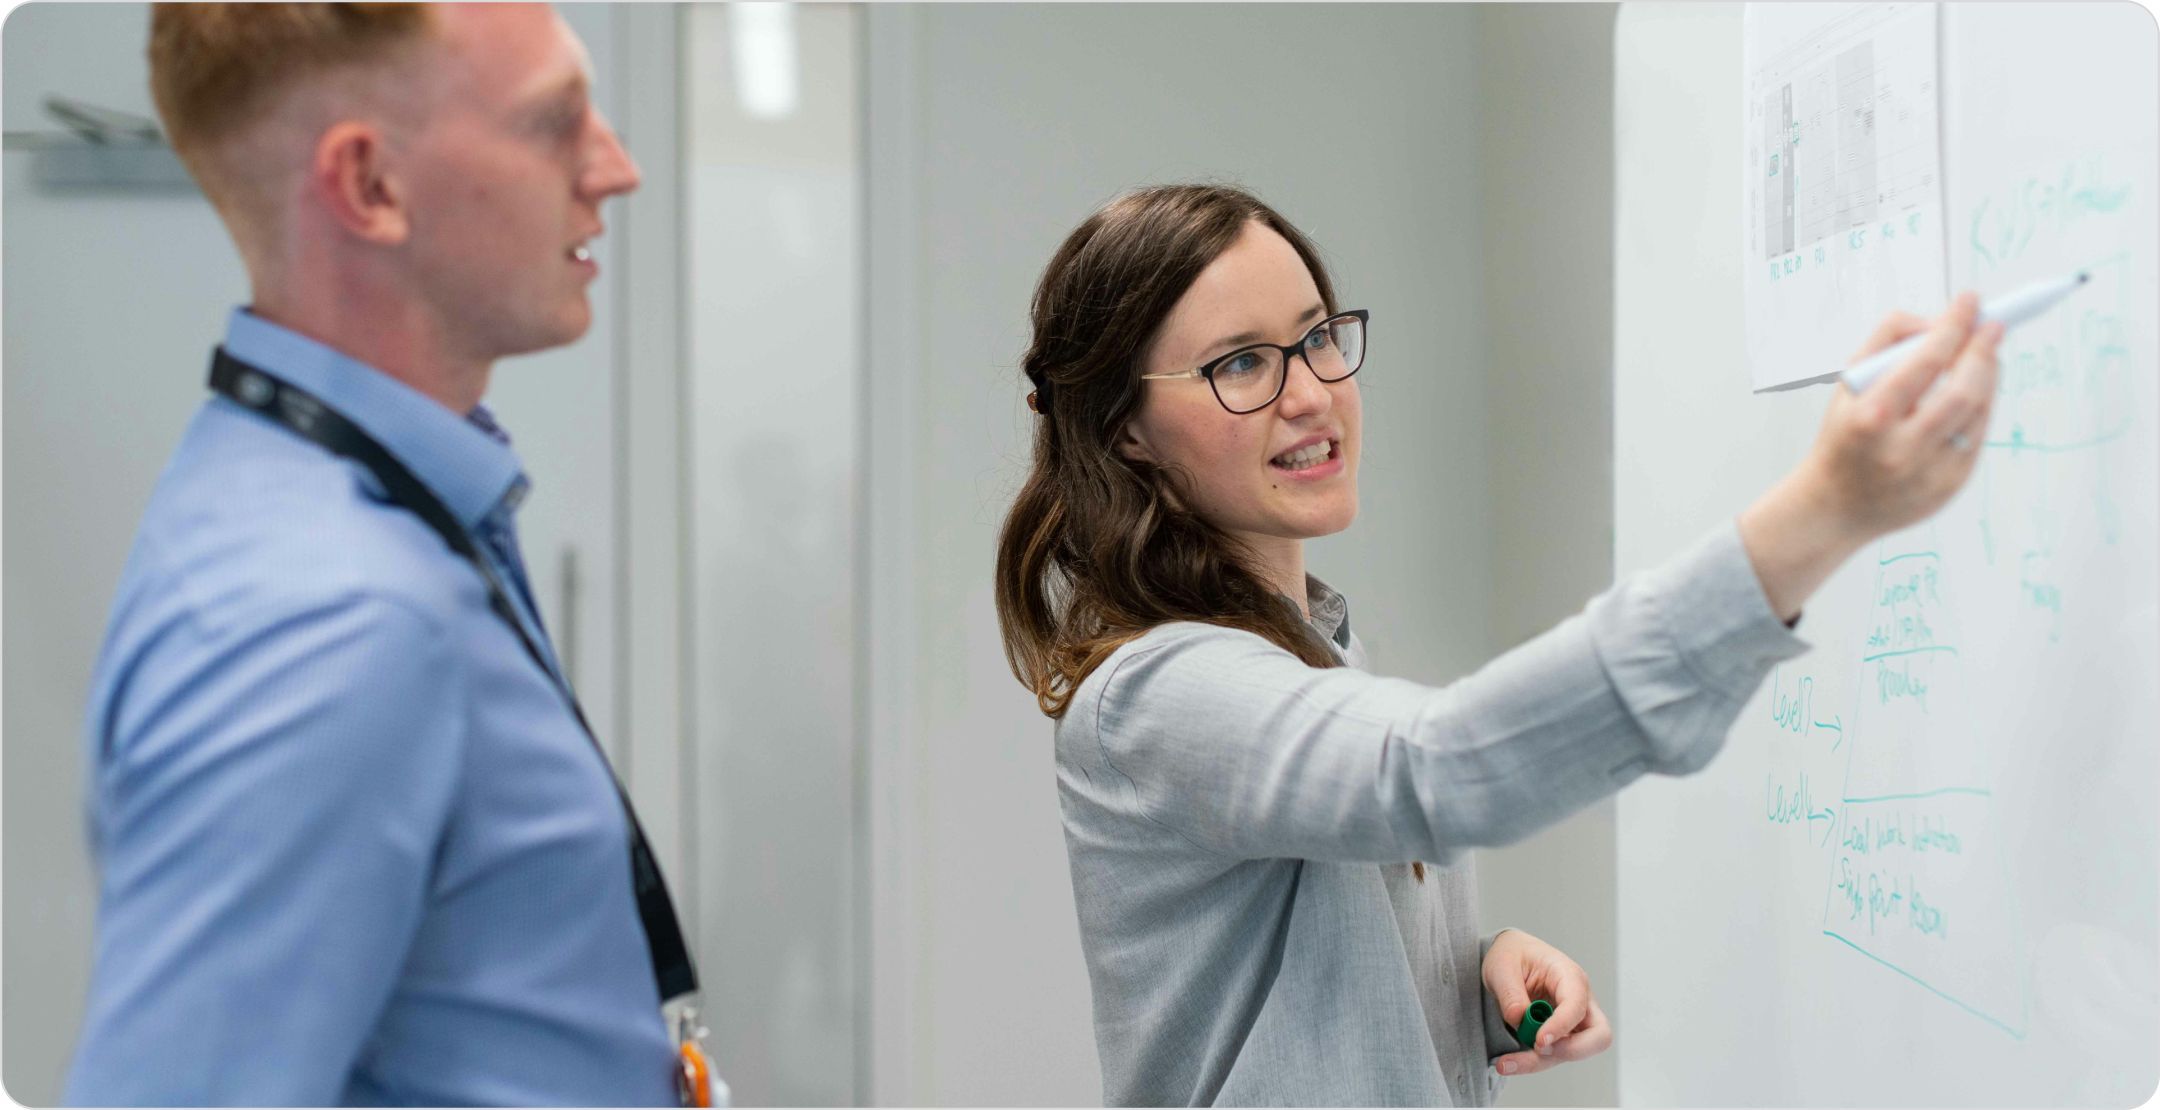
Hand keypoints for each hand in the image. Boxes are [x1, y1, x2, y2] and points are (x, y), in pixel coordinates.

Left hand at [1481, 928, 1611, 1076]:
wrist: (1508, 959)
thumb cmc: (1512, 955)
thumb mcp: (1501, 966)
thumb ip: (1510, 993)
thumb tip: (1519, 1019)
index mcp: (1568, 975)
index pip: (1577, 1004)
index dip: (1562, 1025)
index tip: (1539, 1040)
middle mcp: (1579, 1000)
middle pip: (1599, 1035)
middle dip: (1572, 1050)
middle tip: (1538, 1049)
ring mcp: (1573, 1021)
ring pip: (1572, 1052)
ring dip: (1540, 1062)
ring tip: (1505, 1063)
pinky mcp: (1560, 1035)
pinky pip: (1553, 1055)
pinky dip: (1532, 1062)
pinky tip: (1508, 1062)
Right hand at [1739, 291, 2004, 619]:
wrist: (1834, 506)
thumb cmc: (1843, 436)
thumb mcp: (1847, 385)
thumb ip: (1886, 342)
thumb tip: (1937, 321)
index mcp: (1870, 418)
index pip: (1925, 362)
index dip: (1954, 326)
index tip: (1970, 301)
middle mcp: (1902, 449)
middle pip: (1963, 390)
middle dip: (1983, 351)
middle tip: (1993, 325)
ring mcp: (1930, 472)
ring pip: (1978, 412)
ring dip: (1989, 376)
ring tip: (1984, 354)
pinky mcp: (1950, 486)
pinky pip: (1977, 436)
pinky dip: (1981, 406)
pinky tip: (1974, 391)